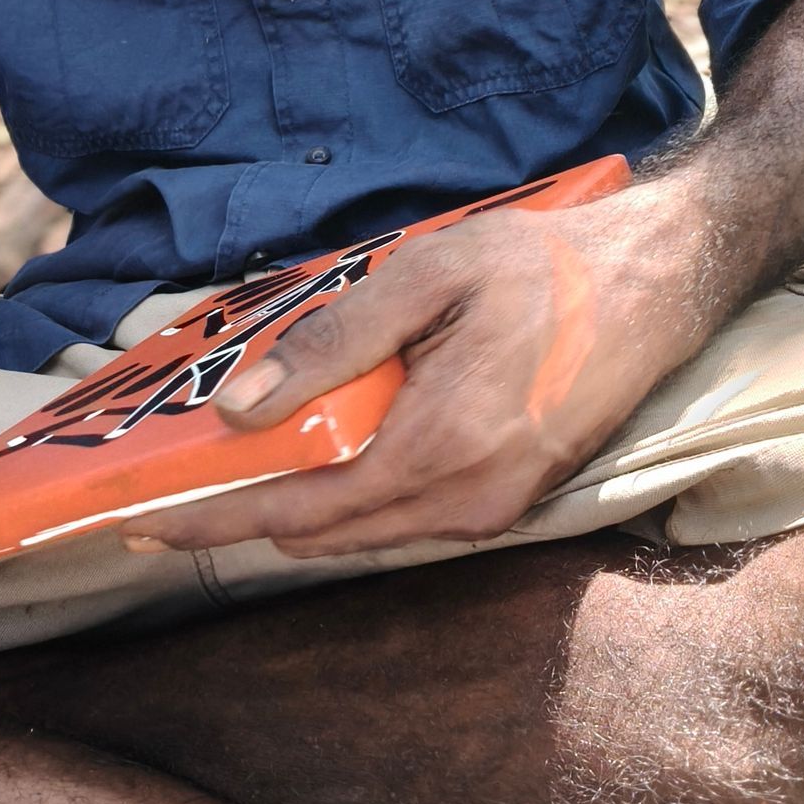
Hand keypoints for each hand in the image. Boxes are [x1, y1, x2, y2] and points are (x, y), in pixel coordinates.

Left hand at [125, 186, 710, 559]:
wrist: (661, 283)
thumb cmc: (545, 266)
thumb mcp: (426, 277)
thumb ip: (331, 345)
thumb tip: (239, 410)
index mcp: (442, 446)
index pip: (298, 511)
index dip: (214, 521)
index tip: (143, 524)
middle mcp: (468, 500)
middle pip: (323, 537)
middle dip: (241, 521)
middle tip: (166, 498)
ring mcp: (495, 512)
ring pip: (363, 533)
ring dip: (295, 510)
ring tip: (226, 478)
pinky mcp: (510, 505)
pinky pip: (403, 520)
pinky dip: (348, 500)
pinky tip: (314, 462)